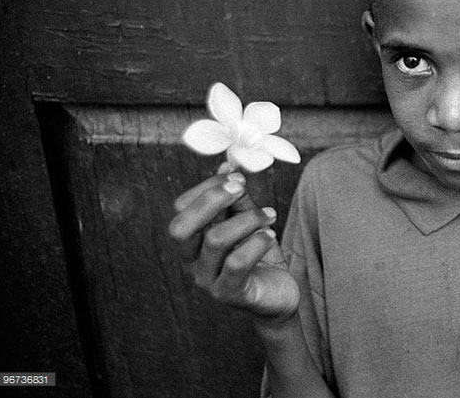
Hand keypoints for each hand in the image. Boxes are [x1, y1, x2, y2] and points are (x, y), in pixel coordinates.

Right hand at [168, 163, 299, 319]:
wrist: (279, 294)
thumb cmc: (259, 256)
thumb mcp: (247, 222)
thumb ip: (237, 199)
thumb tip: (227, 165)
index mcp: (192, 240)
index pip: (180, 209)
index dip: (206, 187)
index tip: (236, 176)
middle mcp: (192, 261)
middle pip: (180, 227)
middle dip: (211, 200)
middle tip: (241, 187)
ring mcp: (207, 280)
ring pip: (215, 240)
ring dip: (247, 219)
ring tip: (270, 216)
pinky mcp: (229, 294)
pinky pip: (236, 264)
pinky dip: (256, 243)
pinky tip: (270, 236)